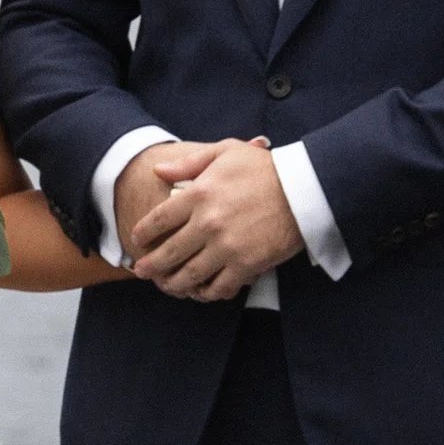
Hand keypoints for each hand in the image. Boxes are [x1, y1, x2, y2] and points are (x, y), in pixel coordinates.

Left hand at [131, 138, 300, 301]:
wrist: (305, 188)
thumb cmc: (266, 167)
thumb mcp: (225, 151)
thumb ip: (189, 162)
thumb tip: (158, 170)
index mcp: (199, 194)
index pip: (159, 218)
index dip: (144, 232)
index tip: (137, 239)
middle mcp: (207, 223)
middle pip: (168, 252)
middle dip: (150, 265)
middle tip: (141, 271)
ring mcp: (226, 247)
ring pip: (190, 275)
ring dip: (173, 284)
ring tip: (165, 286)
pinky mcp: (247, 265)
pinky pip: (220, 287)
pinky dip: (207, 292)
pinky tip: (201, 292)